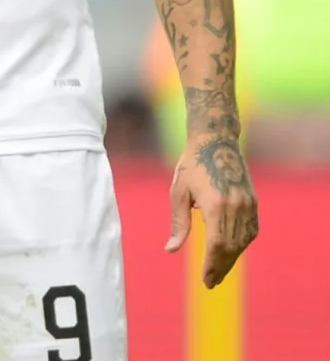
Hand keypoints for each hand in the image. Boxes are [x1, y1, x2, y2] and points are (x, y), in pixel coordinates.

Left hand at [165, 136, 258, 287]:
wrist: (216, 142)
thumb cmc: (191, 165)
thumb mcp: (179, 191)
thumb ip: (178, 223)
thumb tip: (170, 250)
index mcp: (216, 203)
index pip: (216, 245)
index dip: (212, 266)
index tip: (206, 281)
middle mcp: (235, 205)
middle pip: (231, 248)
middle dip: (221, 268)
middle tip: (210, 283)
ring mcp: (247, 204)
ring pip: (242, 242)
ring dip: (231, 259)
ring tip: (218, 272)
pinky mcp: (253, 202)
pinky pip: (250, 231)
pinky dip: (241, 245)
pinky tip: (231, 253)